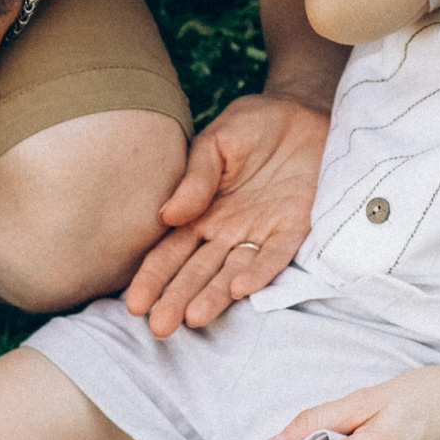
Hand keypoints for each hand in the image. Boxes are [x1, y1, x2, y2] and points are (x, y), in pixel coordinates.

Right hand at [122, 93, 326, 336]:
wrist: (303, 112)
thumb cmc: (253, 126)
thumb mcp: (216, 143)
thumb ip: (195, 178)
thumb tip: (167, 215)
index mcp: (200, 214)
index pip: (169, 252)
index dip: (152, 278)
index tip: (135, 305)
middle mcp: (227, 232)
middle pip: (196, 271)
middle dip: (176, 299)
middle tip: (159, 328)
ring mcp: (260, 233)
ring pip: (231, 272)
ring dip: (213, 296)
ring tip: (193, 318)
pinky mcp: (294, 228)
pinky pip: (276, 255)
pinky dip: (259, 272)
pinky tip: (240, 289)